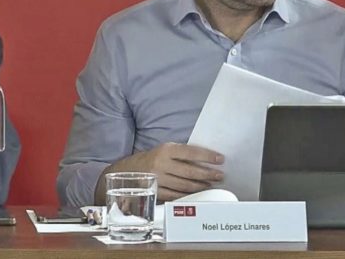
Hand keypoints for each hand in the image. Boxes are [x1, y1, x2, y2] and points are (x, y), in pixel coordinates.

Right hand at [95, 143, 223, 202]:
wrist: (124, 171)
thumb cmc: (151, 158)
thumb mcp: (164, 150)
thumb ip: (181, 153)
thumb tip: (206, 158)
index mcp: (166, 150)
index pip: (191, 152)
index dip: (207, 156)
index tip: (220, 159)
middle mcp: (161, 164)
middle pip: (190, 171)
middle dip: (208, 174)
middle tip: (220, 175)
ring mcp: (157, 180)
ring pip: (184, 185)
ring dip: (201, 186)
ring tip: (211, 184)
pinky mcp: (155, 192)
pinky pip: (175, 195)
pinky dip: (188, 195)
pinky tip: (197, 194)